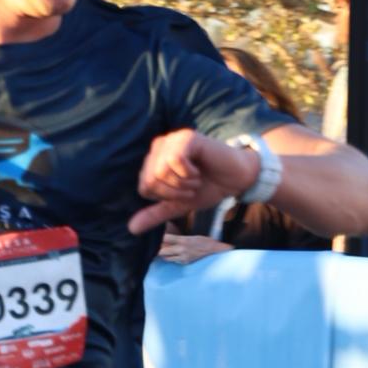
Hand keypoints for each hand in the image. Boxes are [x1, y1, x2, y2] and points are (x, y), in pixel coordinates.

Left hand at [128, 128, 255, 233]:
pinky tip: (198, 170)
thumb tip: (131, 229)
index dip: (165, 197)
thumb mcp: (178, 204)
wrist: (237, 178)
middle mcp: (160, 146)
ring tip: (196, 180)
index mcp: (154, 160)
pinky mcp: (187, 137)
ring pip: (161, 170)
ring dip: (182, 184)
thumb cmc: (208, 187)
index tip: (184, 194)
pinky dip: (188, 173)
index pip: (144, 186)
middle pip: (150, 179)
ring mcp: (173, 139)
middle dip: (174, 192)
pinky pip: (175, 160)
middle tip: (191, 188)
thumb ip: (155, 214)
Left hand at [159, 232, 232, 263]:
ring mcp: (183, 258)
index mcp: (183, 240)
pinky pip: (174, 261)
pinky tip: (172, 255)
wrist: (214, 250)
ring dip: (162, 255)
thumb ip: (178, 239)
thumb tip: (165, 240)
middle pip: (162, 251)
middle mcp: (182, 249)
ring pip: (166, 258)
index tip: (153, 238)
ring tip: (160, 251)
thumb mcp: (191, 237)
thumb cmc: (203, 241)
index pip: (165, 238)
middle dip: (156, 250)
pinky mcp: (185, 263)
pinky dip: (171, 258)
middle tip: (152, 247)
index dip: (157, 239)